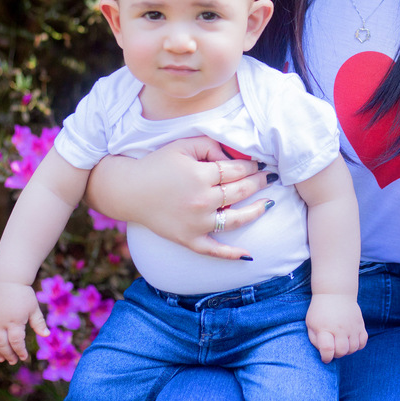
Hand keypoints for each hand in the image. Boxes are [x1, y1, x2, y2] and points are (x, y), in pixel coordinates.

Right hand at [0, 280, 49, 363]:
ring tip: (0, 358)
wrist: (8, 278)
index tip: (24, 357)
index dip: (20, 351)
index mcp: (14, 322)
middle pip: (3, 343)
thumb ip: (39, 323)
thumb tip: (46, 335)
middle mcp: (1, 323)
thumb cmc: (23, 293)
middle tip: (13, 361)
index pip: (16, 342)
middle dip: (8, 354)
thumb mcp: (33, 308)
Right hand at [85, 136, 272, 260]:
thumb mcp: (183, 145)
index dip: (251, 166)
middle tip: (268, 177)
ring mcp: (196, 223)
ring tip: (269, 203)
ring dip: (257, 211)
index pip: (237, 170)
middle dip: (258, 182)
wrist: (129, 190)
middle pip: (241, 192)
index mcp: (200, 175)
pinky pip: (214, 250)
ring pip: (236, 219)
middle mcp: (201, 200)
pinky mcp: (188, 239)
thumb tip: (236, 156)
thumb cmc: (157, 164)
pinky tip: (248, 255)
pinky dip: (232, 254)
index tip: (258, 163)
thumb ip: (211, 146)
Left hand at [306, 293, 366, 363]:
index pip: (327, 349)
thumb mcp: (311, 323)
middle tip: (333, 349)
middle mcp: (339, 328)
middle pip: (342, 351)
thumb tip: (323, 353)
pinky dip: (358, 345)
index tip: (325, 358)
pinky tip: (350, 341)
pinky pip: (363, 342)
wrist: (335, 292)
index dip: (326, 357)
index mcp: (324, 327)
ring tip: (341, 344)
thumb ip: (315, 340)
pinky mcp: (360, 324)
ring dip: (347, 351)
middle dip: (336, 355)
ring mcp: (351, 326)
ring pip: (353, 348)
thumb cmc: (320, 310)